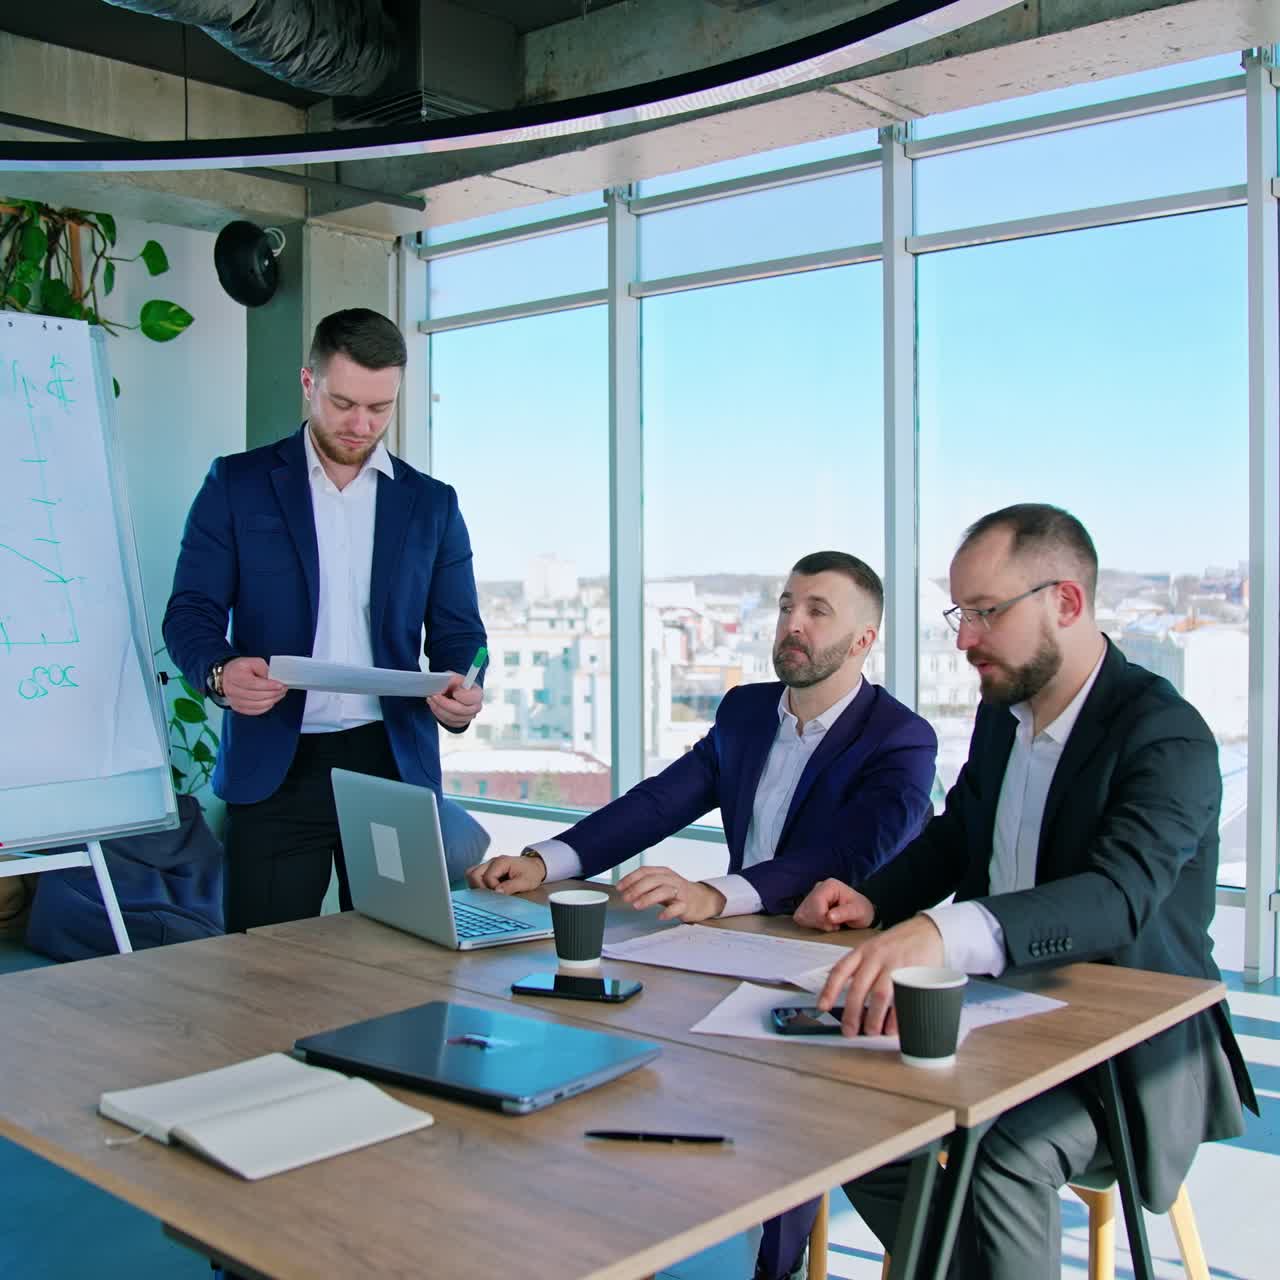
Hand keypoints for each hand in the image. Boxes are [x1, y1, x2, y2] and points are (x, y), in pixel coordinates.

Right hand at [221, 656, 286, 715]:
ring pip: (257, 705)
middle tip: (284, 689)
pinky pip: (255, 711)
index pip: (254, 684)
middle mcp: (232, 690)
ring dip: (272, 700)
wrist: (226, 676)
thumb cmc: (241, 669)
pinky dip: (266, 707)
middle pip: (257, 696)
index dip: (269, 686)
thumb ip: (263, 669)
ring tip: (280, 694)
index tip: (281, 685)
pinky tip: (271, 700)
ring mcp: (234, 701)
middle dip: (274, 693)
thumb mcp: (252, 662)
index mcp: (235, 676)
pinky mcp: (237, 708)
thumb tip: (273, 679)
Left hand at [427, 672, 483, 729]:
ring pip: (452, 717)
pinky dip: (439, 714)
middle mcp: (476, 707)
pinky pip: (448, 722)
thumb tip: (442, 687)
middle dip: (444, 703)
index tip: (452, 691)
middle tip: (434, 696)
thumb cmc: (458, 685)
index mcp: (477, 694)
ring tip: (431, 699)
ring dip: (439, 709)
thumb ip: (451, 680)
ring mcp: (468, 717)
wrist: (457, 692)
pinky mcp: (460, 723)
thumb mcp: (456, 677)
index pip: (471, 698)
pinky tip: (434, 706)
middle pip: (461, 710)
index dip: (461, 695)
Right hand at [464, 852, 545, 893]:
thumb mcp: (526, 882)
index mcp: (501, 862)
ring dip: (476, 885)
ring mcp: (488, 864)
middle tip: (491, 894)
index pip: (487, 877)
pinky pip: (474, 875)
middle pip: (473, 874)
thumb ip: (511, 887)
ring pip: (471, 873)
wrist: (534, 866)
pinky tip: (487, 889)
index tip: (501, 894)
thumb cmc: (531, 874)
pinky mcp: (487, 869)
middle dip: (480, 887)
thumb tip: (496, 892)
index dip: (492, 888)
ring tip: (488, 892)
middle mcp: (492, 861)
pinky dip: (477, 883)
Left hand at [616, 865, 726, 922]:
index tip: (619, 887)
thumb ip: (646, 885)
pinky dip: (668, 912)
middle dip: (637, 888)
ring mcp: (680, 892)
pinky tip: (660, 916)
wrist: (702, 899)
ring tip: (637, 906)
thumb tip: (624, 890)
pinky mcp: (687, 905)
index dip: (630, 878)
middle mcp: (672, 880)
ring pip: (664, 891)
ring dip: (648, 898)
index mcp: (663, 872)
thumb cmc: (678, 892)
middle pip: (653, 880)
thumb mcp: (662, 883)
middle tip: (625, 898)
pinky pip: (677, 907)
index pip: (645, 871)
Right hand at [793, 878, 873, 931]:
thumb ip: (844, 913)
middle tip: (834, 925)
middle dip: (819, 922)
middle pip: (807, 909)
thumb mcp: (859, 912)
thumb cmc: (861, 910)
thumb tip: (829, 916)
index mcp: (830, 885)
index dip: (822, 917)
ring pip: (801, 914)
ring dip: (815, 924)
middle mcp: (817, 888)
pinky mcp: (807, 905)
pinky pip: (800, 917)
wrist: (861, 912)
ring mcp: (811, 896)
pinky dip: (811, 924)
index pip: (816, 902)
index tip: (835, 925)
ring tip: (830, 924)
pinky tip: (823, 924)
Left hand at [816, 915, 945, 1036]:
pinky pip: (903, 999)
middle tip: (849, 1031)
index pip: (840, 970)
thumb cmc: (897, 945)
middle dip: (852, 1013)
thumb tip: (849, 1002)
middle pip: (859, 988)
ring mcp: (895, 964)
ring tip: (872, 1031)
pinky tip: (892, 1027)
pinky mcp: (913, 972)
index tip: (822, 1007)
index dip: (829, 990)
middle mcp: (876, 957)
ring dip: (874, 1018)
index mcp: (862, 951)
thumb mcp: (873, 950)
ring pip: (880, 995)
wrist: (926, 930)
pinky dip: (897, 1017)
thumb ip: (860, 970)